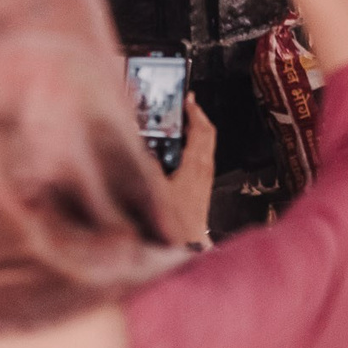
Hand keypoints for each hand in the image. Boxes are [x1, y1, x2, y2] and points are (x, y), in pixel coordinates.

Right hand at [160, 100, 217, 246]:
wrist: (186, 249)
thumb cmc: (173, 224)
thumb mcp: (152, 189)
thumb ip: (146, 165)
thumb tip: (141, 145)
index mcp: (196, 165)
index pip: (202, 130)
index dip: (195, 111)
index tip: (188, 98)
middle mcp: (204, 169)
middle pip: (207, 135)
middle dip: (197, 118)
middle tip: (186, 105)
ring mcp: (205, 180)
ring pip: (205, 147)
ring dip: (194, 132)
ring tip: (178, 123)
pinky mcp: (201, 190)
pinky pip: (200, 159)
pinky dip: (190, 148)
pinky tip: (175, 152)